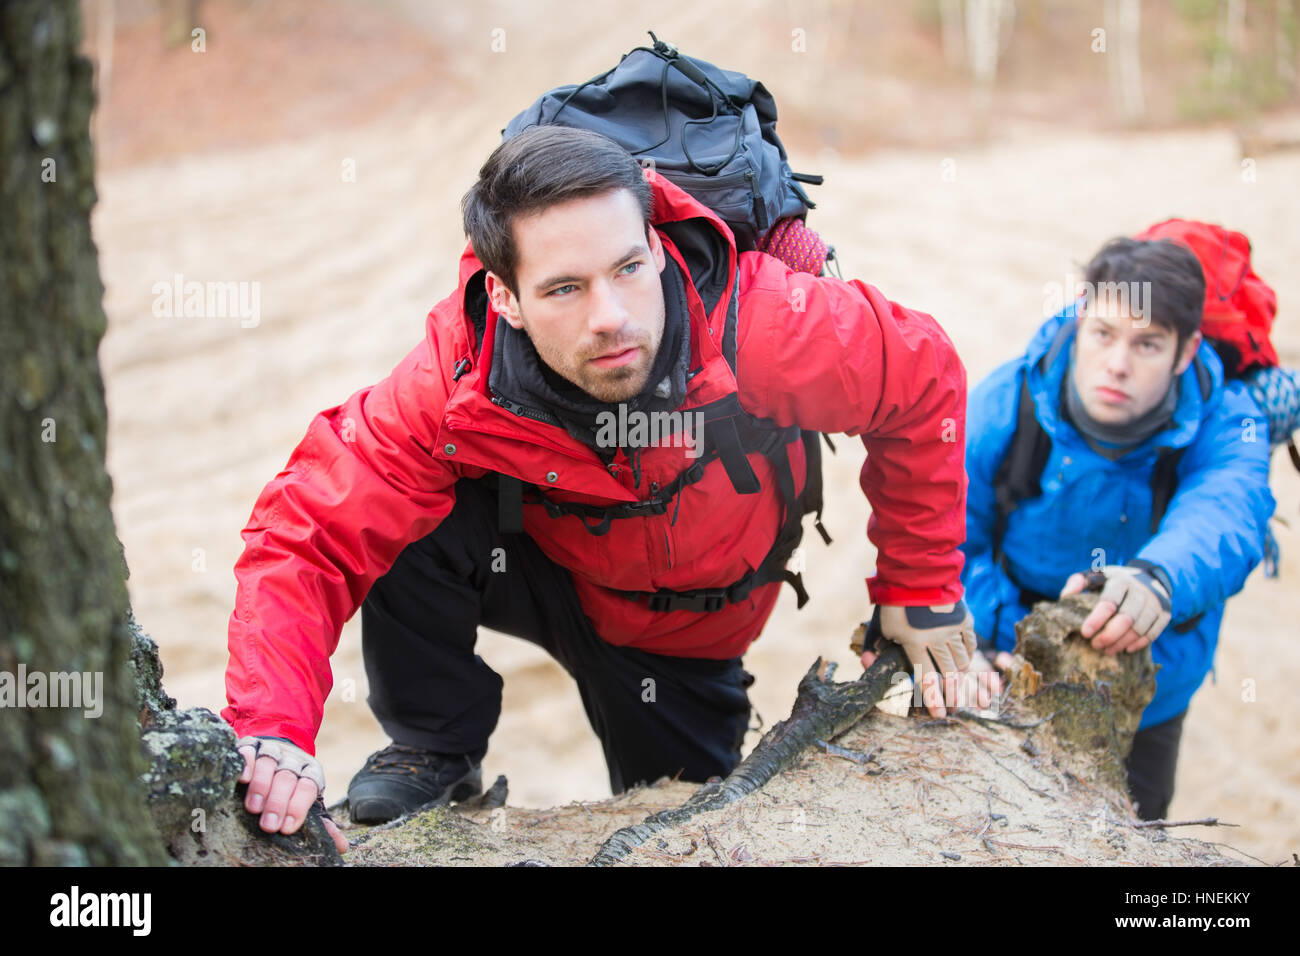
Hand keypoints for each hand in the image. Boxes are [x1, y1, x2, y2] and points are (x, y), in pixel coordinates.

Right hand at [236, 736, 347, 854]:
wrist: (278, 751)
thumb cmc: (293, 786)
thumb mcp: (307, 801)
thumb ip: (321, 823)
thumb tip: (341, 846)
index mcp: (311, 773)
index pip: (308, 788)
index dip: (298, 807)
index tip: (287, 828)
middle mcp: (294, 760)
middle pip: (288, 778)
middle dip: (278, 803)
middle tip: (269, 825)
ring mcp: (273, 751)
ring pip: (269, 765)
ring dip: (261, 786)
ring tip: (254, 808)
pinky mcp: (252, 746)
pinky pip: (250, 752)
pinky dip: (247, 764)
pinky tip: (243, 779)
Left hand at [856, 601, 990, 716]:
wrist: (916, 572)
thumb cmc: (894, 601)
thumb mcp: (881, 624)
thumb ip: (875, 646)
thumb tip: (867, 664)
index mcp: (915, 643)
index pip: (926, 678)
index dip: (933, 699)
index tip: (940, 715)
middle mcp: (938, 639)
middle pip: (949, 674)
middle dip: (953, 694)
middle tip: (955, 706)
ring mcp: (954, 629)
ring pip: (963, 661)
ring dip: (960, 675)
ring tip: (958, 684)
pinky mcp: (965, 618)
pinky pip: (971, 644)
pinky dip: (968, 655)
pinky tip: (964, 662)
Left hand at [1059, 565, 1171, 654]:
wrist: (1148, 576)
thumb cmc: (1112, 580)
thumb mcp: (1095, 574)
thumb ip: (1078, 582)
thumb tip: (1066, 596)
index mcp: (1120, 580)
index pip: (1109, 602)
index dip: (1096, 619)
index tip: (1085, 633)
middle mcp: (1140, 590)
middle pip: (1126, 618)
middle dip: (1109, 635)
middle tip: (1095, 645)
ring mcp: (1155, 602)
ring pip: (1140, 629)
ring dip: (1122, 642)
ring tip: (1107, 650)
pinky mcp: (1164, 613)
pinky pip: (1153, 633)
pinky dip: (1139, 644)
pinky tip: (1125, 649)